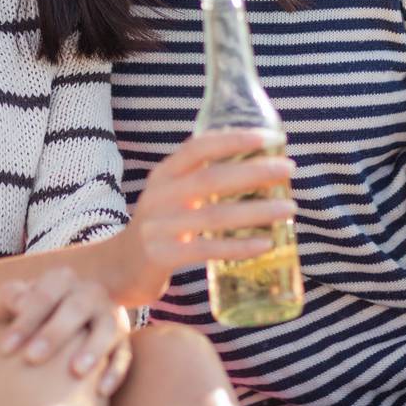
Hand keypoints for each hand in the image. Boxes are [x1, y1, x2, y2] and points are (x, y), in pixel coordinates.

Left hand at [0, 268, 131, 395]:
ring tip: (75, 372)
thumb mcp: (15, 300)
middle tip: (32, 358)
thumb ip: (11, 297)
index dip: (25, 321)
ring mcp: (109, 315)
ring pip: (107, 328)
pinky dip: (115, 371)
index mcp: (62, 279)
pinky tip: (101, 390)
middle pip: (76, 308)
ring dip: (93, 349)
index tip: (5, 349)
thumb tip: (19, 304)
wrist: (57, 320)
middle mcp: (90, 292)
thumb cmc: (30, 313)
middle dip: (54, 333)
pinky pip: (124, 354)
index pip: (44, 295)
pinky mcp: (122, 340)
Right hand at [111, 128, 296, 305]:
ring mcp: (158, 226)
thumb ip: (201, 180)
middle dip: (254, 171)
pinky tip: (265, 244)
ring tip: (289, 208)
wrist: (116, 269)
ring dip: (256, 210)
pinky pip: (207, 249)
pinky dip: (239, 246)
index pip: (199, 147)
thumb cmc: (159, 228)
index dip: (233, 139)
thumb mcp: (170, 196)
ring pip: (215, 215)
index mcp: (164, 174)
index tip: (269, 136)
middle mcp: (159, 195)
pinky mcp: (162, 256)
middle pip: (212, 178)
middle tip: (289, 169)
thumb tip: (257, 167)